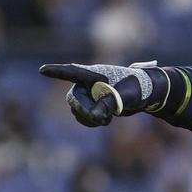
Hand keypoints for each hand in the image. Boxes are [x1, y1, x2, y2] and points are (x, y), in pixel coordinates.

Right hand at [39, 61, 164, 126]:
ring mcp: (90, 93)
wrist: (148, 93)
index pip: (71, 72)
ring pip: (77, 109)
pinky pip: (82, 115)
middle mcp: (88, 82)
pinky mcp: (94, 103)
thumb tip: (95, 116)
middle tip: (100, 120)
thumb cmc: (138, 88)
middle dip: (84, 111)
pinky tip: (103, 121)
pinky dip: (90, 121)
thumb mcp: (126, 96)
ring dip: (89, 118)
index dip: (56, 72)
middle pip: (73, 99)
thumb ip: (110, 104)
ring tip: (107, 119)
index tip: (42, 70)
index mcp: (94, 74)